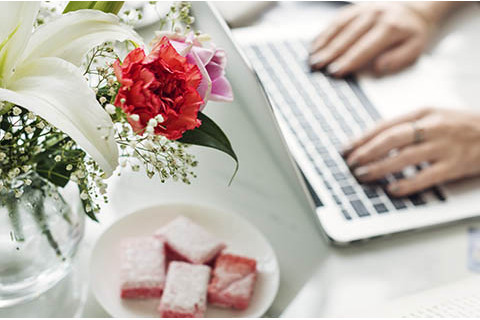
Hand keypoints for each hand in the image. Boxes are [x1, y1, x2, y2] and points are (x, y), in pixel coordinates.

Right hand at [309, 2, 433, 76]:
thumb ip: (398, 59)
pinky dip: (324, 33)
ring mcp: (363, 9)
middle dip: (331, 53)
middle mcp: (375, 14)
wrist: (413, 10)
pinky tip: (315, 45)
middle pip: (348, 37)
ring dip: (324, 43)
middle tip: (317, 66)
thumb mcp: (415, 48)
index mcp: (391, 26)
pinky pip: (337, 20)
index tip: (335, 72)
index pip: (365, 47)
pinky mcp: (355, 8)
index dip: (348, 61)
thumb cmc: (411, 35)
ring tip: (312, 58)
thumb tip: (379, 67)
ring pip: (339, 27)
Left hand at [344, 108, 479, 195]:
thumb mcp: (434, 116)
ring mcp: (444, 146)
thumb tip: (372, 139)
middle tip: (350, 163)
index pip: (386, 124)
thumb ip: (407, 125)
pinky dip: (407, 183)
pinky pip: (427, 176)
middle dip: (366, 151)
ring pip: (405, 157)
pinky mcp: (455, 165)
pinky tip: (392, 190)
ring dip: (380, 167)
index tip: (346, 148)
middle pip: (392, 138)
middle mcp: (432, 127)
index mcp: (423, 112)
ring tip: (362, 175)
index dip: (362, 137)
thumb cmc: (461, 126)